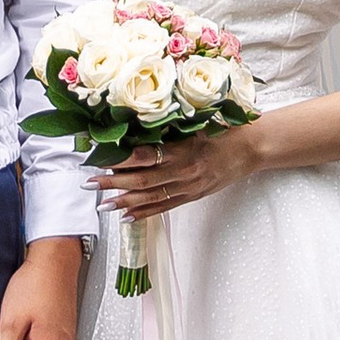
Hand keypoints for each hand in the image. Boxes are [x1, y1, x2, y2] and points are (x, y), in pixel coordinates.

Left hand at [96, 126, 256, 219]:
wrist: (250, 149)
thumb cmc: (223, 131)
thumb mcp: (196, 124)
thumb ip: (168, 130)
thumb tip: (134, 130)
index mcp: (183, 149)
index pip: (145, 156)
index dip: (120, 159)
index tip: (99, 157)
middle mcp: (184, 171)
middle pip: (142, 180)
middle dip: (113, 183)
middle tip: (90, 184)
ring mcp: (188, 187)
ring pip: (150, 197)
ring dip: (123, 201)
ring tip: (102, 204)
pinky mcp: (192, 196)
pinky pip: (164, 207)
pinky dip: (143, 212)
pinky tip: (126, 216)